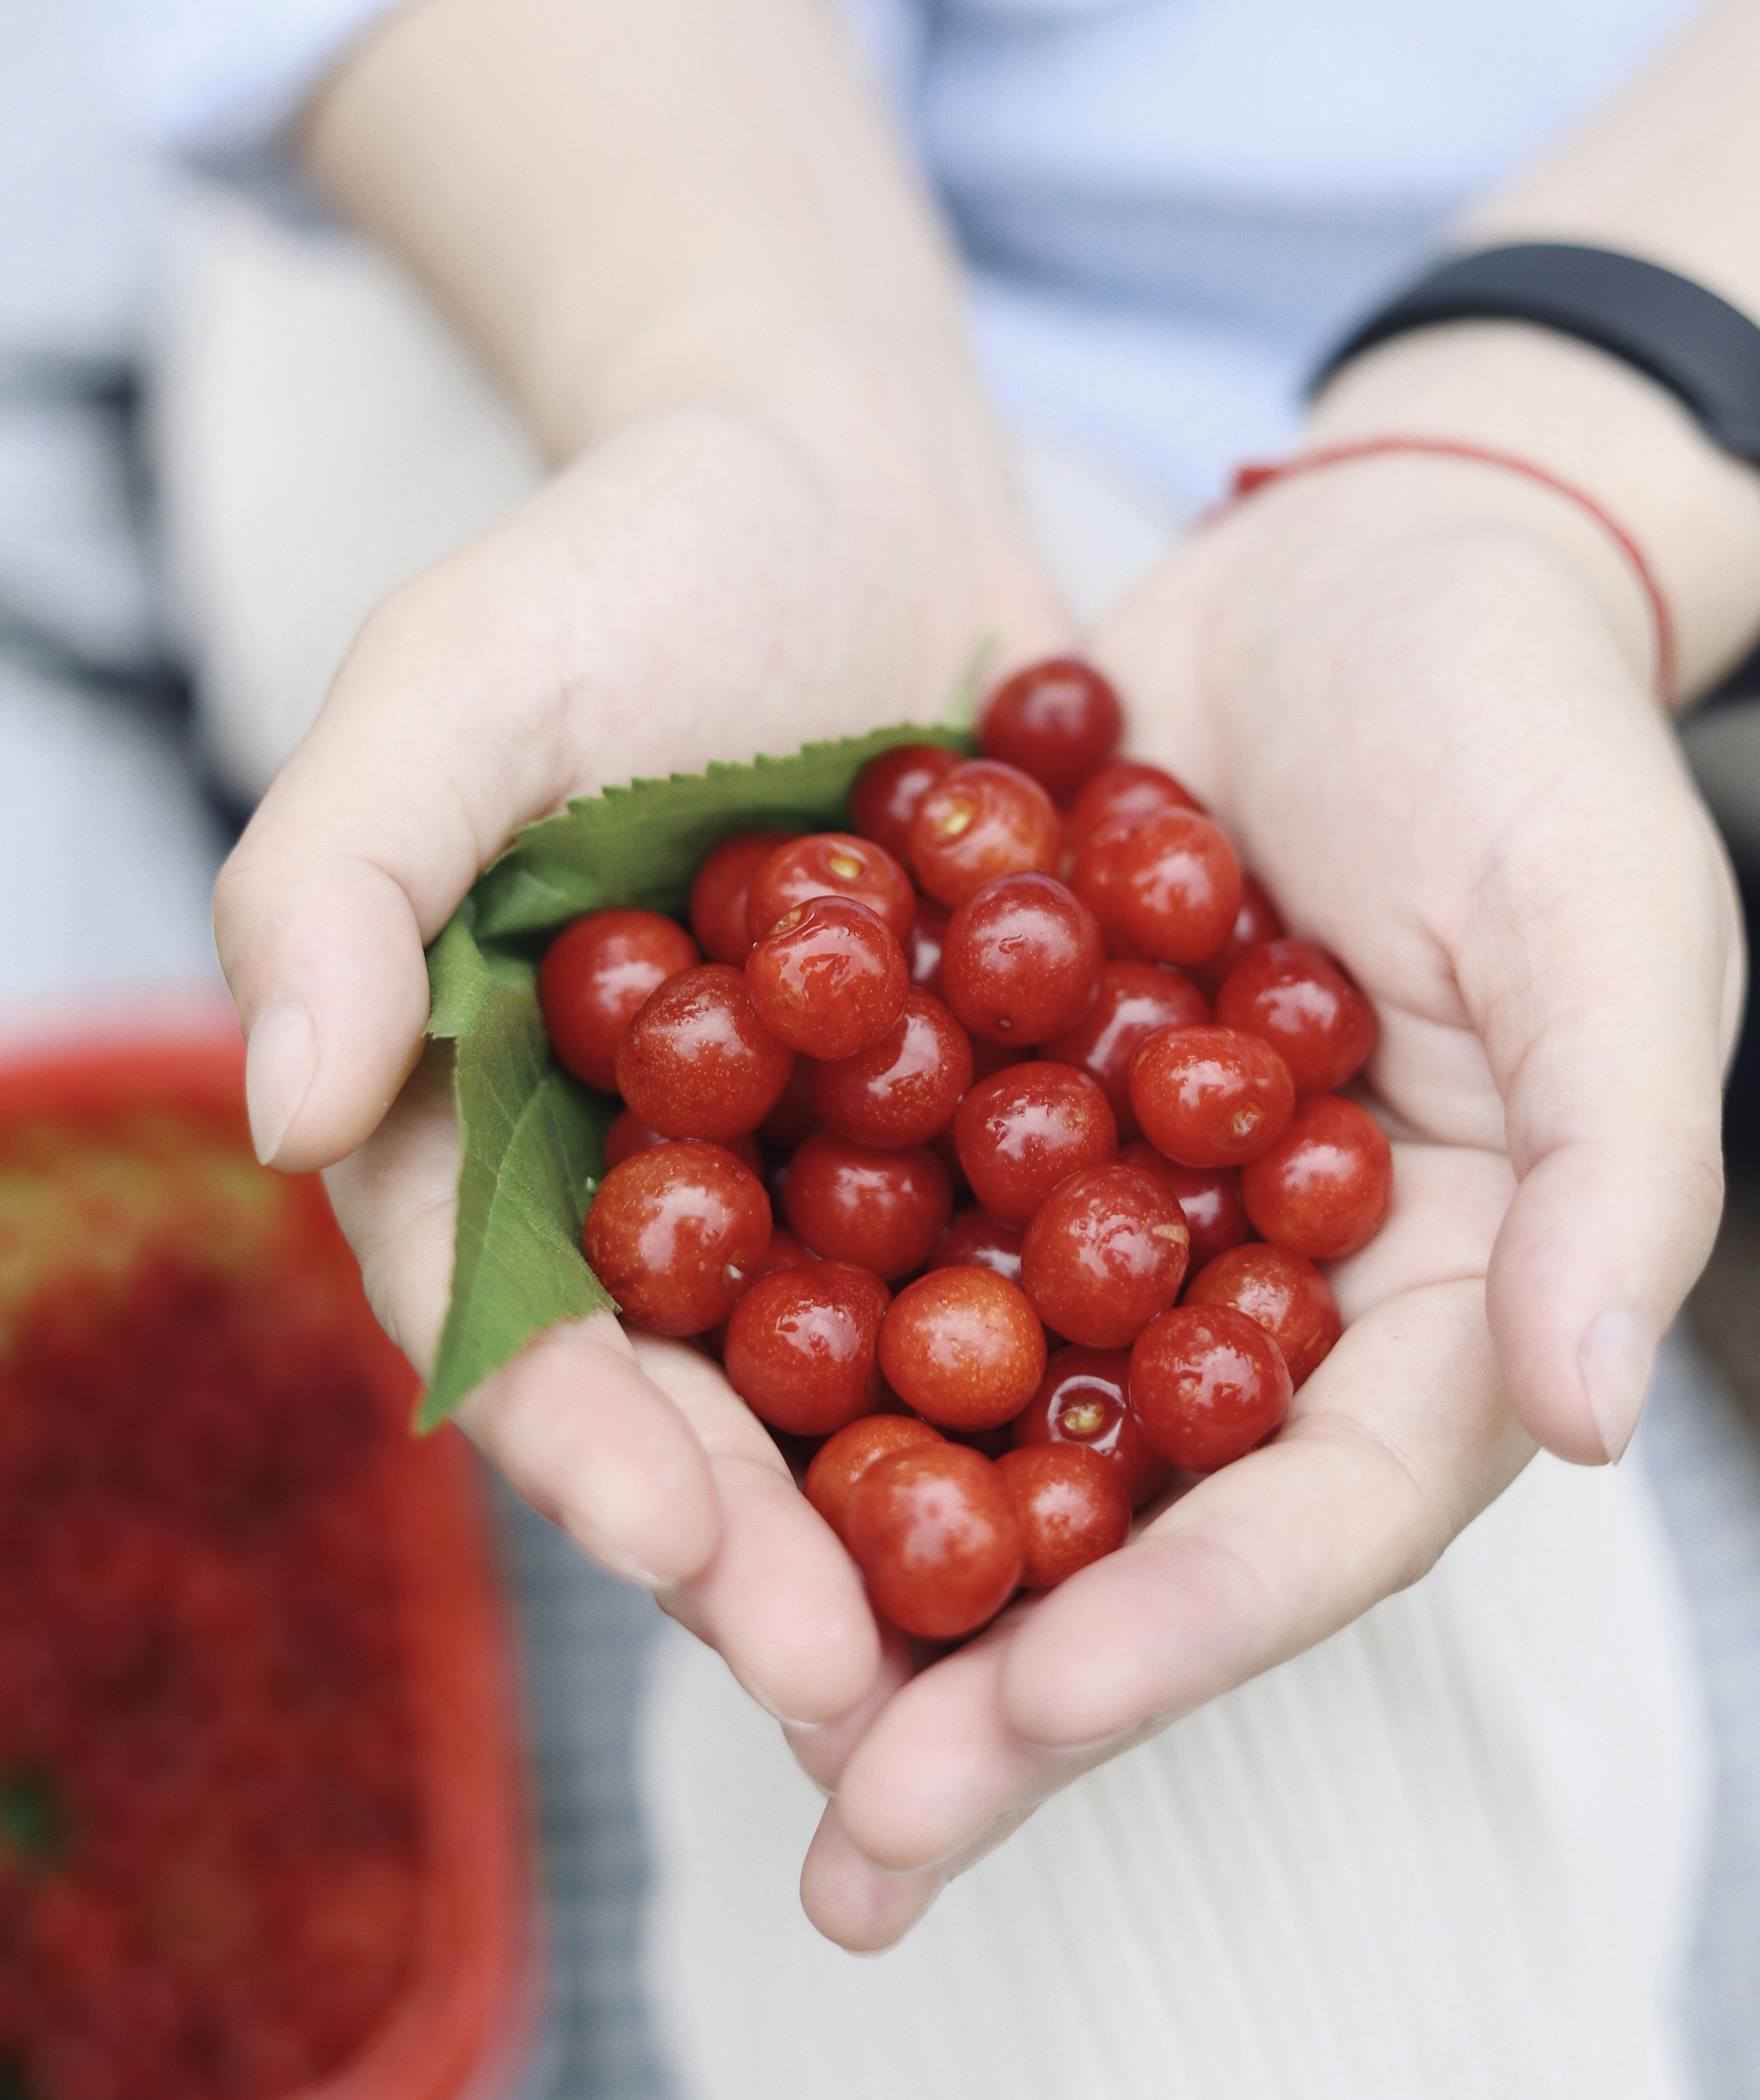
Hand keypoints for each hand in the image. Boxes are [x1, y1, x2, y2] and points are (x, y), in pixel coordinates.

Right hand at [215, 400, 1065, 1728]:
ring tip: (1023, 1637)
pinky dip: (1081, 1333)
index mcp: (502, 1108)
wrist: (840, 470)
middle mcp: (664, 1160)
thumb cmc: (621, 557)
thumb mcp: (455, 676)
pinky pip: (1022, 1232)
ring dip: (933, 1501)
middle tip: (863, 1682)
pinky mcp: (979, 1088)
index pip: (515, 1316)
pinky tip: (1171, 1431)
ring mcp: (828, 1140)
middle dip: (768, 1540)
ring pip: (869, 1358)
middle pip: (702, 1387)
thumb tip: (275, 1102)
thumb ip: (342, 873)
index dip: (585, 1440)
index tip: (676, 1541)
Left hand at [796, 451, 1741, 1946]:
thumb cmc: (1529, 738)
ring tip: (734, 1672)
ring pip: (992, 1408)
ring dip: (870, 1547)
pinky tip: (672, 1399)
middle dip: (993, 1675)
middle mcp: (1262, 1286)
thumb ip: (1612, 1171)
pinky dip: (802, 1315)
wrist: (1370, 563)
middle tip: (851, 1825)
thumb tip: (1576, 1413)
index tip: (1014, 1738)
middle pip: (1130, 1519)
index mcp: (1429, 1298)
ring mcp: (1122, 1200)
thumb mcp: (1607, 930)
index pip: (1310, 1518)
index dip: (1174, 1640)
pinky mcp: (1005, 1093)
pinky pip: (899, 1223)